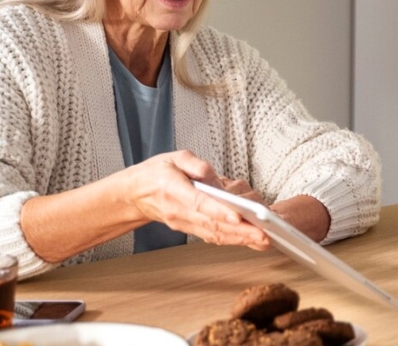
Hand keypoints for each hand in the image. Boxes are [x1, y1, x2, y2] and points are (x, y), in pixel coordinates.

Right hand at [120, 151, 270, 249]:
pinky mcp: (188, 228)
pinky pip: (211, 236)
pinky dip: (230, 239)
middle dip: (240, 231)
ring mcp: (183, 223)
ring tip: (262, 240)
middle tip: (263, 234)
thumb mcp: (174, 157)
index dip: (220, 211)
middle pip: (212, 224)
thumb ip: (196, 164)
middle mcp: (178, 211)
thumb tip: (215, 178)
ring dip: (239, 239)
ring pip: (213, 234)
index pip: (199, 203)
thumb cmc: (155, 173)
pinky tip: (248, 240)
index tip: (238, 216)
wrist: (134, 194)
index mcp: (173, 190)